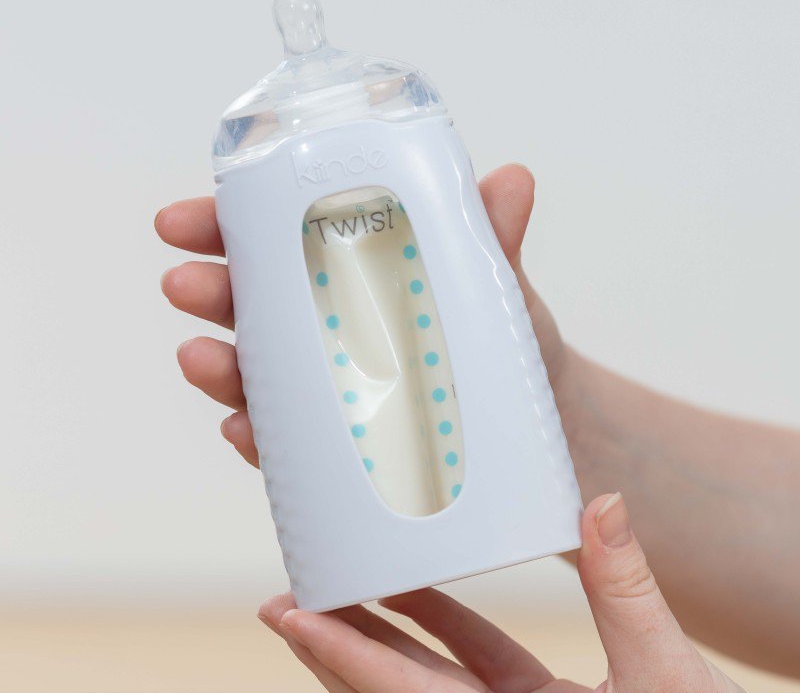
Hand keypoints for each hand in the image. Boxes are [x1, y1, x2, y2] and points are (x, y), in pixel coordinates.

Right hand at [155, 164, 576, 466]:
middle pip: (249, 306)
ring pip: (254, 376)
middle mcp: (325, 329)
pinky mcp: (340, 447)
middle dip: (209, 291)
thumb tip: (512, 180)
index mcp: (345, 275)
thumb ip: (488, 236)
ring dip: (219, 367)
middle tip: (185, 283)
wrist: (536, 423)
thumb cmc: (499, 342)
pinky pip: (287, 446)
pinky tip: (245, 430)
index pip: (271, 242)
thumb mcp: (492, 285)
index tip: (181, 221)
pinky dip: (259, 438)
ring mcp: (327, 389)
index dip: (220, 227)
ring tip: (203, 359)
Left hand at [257, 493, 742, 692]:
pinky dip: (440, 626)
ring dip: (377, 632)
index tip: (292, 618)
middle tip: (283, 604)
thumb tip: (601, 505)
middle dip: (333, 645)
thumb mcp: (665, 676)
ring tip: (334, 587)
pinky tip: (412, 589)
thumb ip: (626, 590)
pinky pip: (469, 664)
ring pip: (423, 675)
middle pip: (391, 689)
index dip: (344, 654)